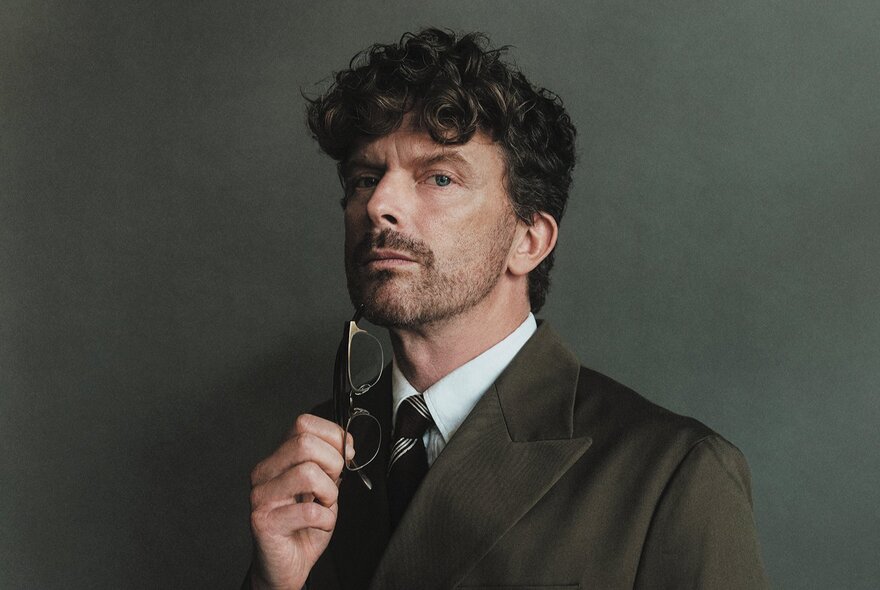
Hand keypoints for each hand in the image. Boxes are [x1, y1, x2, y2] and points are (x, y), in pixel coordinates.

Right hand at [248, 414, 352, 589]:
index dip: (332, 436)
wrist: (287, 565)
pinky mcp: (264, 521)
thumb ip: (332, 462)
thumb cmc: (304, 526)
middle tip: (333, 484)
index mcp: (278, 458)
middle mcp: (265, 472)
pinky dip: (325, 519)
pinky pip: (309, 510)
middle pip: (305, 442)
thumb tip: (346, 442)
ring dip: (329, 493)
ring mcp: (261, 496)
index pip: (303, 423)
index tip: (345, 454)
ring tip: (323, 505)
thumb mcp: (325, 486)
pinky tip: (318, 524)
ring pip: (308, 472)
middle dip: (333, 463)